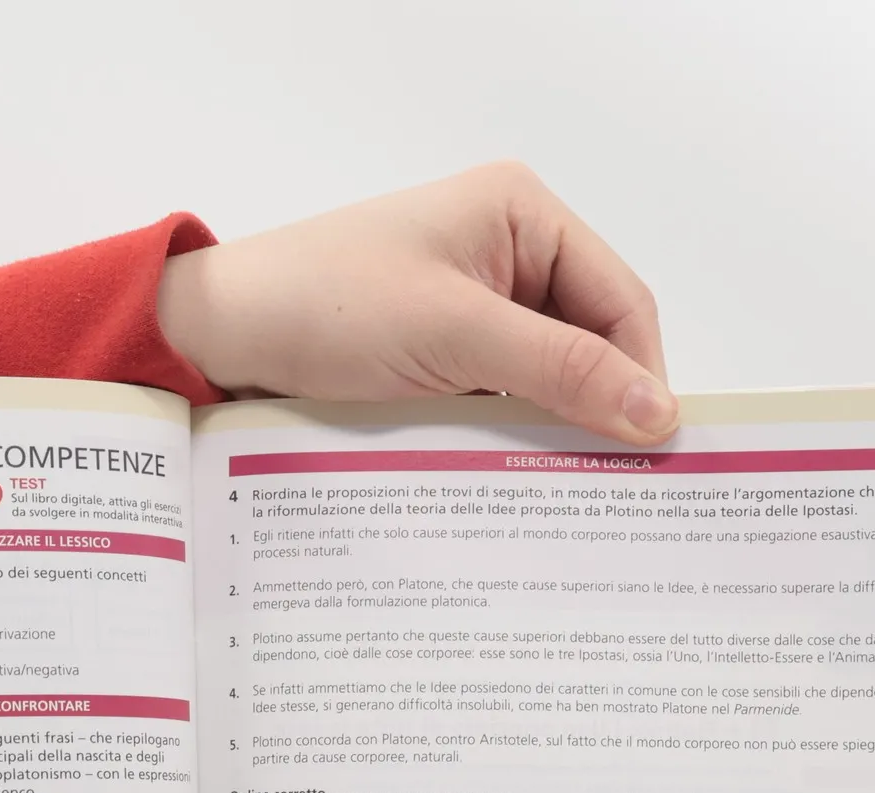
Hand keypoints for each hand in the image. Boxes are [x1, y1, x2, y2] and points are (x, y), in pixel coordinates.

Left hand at [158, 161, 675, 444]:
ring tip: (564, 496)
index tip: (654, 452)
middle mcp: (505, 253)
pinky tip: (510, 484)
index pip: (620, 301)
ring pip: (543, 382)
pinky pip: (497, 402)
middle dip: (597, 410)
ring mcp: (469, 307)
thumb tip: (655, 411)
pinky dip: (505, 441)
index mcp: (521, 215)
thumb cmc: (324, 306)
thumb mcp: (455, 336)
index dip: (642, 375)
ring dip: (549, 433)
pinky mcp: (436, 357)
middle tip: (614, 489)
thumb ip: (560, 370)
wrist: (219, 336)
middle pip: (588, 344)